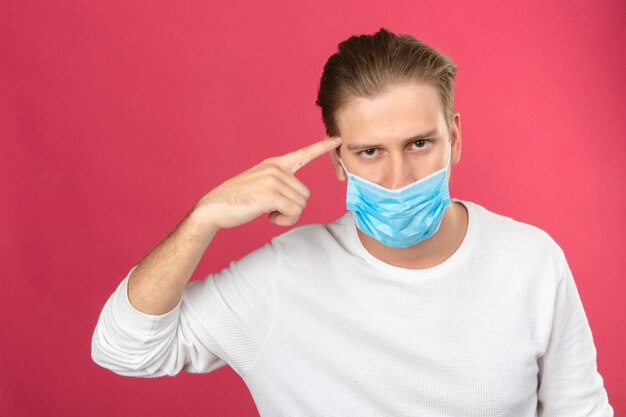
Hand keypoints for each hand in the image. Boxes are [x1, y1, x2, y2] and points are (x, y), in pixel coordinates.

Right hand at [194, 136, 341, 229]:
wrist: (213, 207)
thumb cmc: (237, 200)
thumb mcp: (260, 184)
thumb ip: (279, 184)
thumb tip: (297, 198)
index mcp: (274, 164)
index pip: (303, 153)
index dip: (322, 147)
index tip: (337, 139)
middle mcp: (276, 168)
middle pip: (306, 194)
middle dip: (293, 208)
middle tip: (273, 211)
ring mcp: (273, 180)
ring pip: (301, 204)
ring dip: (287, 216)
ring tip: (268, 212)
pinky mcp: (270, 194)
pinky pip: (293, 212)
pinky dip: (284, 221)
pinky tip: (268, 218)